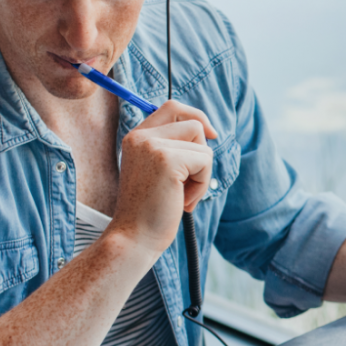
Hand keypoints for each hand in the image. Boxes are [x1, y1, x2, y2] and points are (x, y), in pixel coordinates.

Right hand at [110, 100, 216, 254]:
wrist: (134, 237)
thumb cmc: (149, 212)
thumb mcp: (157, 173)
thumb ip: (172, 149)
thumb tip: (207, 131)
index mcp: (137, 137)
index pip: (172, 107)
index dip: (196, 116)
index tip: (210, 135)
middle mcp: (142, 137)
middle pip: (193, 123)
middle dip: (201, 152)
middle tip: (188, 182)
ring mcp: (153, 146)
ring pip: (202, 144)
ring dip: (201, 173)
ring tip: (182, 195)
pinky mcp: (167, 160)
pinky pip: (205, 161)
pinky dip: (201, 185)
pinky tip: (183, 201)